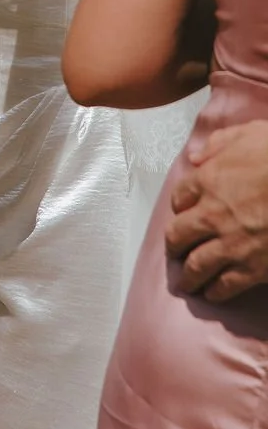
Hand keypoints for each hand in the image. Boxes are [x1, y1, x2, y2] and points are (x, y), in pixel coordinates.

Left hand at [165, 120, 267, 299]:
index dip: (180, 206)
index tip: (183, 212)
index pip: (179, 197)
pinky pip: (225, 286)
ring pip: (196, 266)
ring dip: (188, 276)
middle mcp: (212, 215)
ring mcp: (231, 244)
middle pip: (178, 236)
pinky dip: (215, 292)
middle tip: (175, 251)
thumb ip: (219, 143)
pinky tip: (213, 294)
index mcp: (209, 181)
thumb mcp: (248, 133)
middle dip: (174, 245)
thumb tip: (197, 157)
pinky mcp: (253, 268)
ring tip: (187, 283)